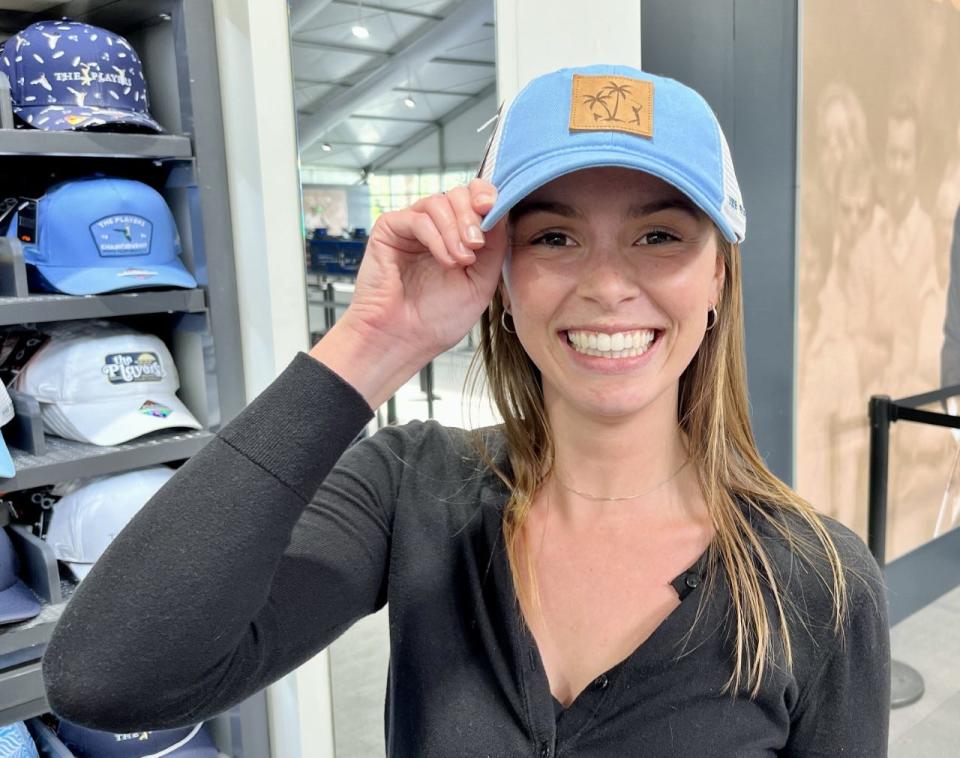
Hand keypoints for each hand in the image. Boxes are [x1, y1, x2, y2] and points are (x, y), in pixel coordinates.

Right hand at [340, 179, 507, 361]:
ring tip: (460, 261)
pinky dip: (436, 237)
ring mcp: (411, 227)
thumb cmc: (437, 319)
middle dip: (472, 215)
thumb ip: (495, 246)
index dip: (485, 195)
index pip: (473, 199)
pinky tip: (444, 260)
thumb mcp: (481, 282)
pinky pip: (418, 218)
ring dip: (455, 230)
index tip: (493, 207)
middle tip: (476, 246)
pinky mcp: (389, 230)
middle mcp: (434, 228)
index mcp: (457, 236)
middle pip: (457, 194)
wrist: (405, 340)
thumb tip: (500, 211)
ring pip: (438, 202)